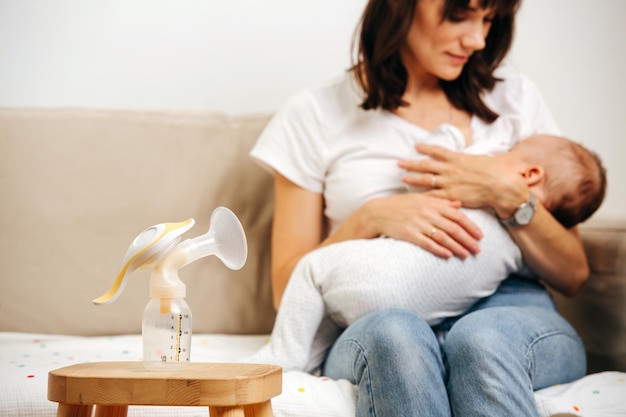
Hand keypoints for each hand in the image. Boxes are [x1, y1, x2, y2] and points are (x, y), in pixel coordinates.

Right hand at [333, 192, 483, 259]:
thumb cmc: (401, 205)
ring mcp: (418, 223)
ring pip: (442, 237)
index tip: (480, 236)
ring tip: (465, 255)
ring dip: (456, 247)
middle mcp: (427, 212)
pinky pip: (427, 243)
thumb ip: (441, 202)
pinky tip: (448, 255)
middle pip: (453, 227)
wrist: (377, 212)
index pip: (457, 215)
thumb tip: (459, 204)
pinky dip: (439, 249)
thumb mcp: (421, 199)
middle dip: (467, 239)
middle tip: (477, 250)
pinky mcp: (408, 233)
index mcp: (432, 203)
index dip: (470, 226)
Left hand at [398, 143, 526, 218]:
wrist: (501, 186)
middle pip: (425, 165)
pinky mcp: (451, 196)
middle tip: (399, 163)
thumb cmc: (496, 171)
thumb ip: (470, 159)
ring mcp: (449, 183)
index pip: (437, 151)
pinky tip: (414, 197)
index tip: (416, 146)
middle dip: (411, 163)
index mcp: (457, 158)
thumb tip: (469, 157)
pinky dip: (423, 196)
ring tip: (402, 177)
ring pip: (426, 180)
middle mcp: (450, 169)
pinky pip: (433, 196)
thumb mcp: (481, 159)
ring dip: (413, 178)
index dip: (425, 148)